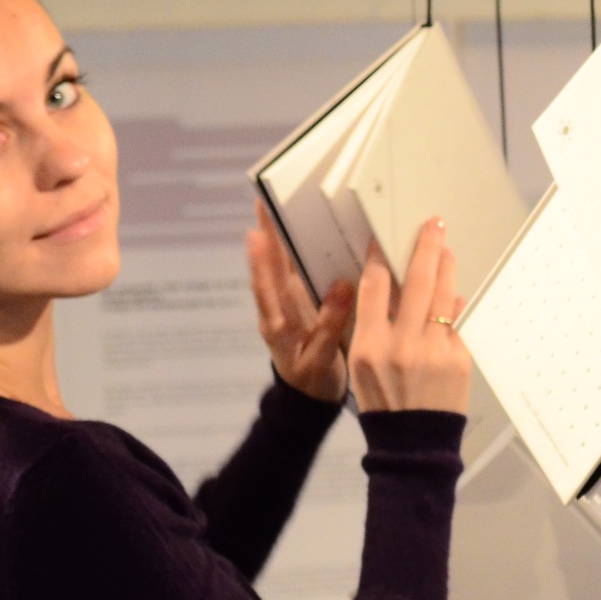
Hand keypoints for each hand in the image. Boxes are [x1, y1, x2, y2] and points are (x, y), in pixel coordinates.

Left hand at [247, 202, 354, 401]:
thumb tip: (342, 286)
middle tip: (262, 200)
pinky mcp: (291, 307)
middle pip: (266, 268)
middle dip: (264, 234)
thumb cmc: (313, 381)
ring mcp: (281, 308)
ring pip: (274, 268)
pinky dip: (283, 253)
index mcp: (279, 325)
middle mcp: (275, 311)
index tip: (258, 229)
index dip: (262, 258)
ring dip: (272, 238)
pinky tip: (288, 235)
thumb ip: (330, 325)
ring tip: (269, 207)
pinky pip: (285, 276)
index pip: (267, 286)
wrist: (307, 399)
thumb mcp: (323, 360)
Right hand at [350, 217, 470, 415]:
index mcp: (368, 345)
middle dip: (426, 248)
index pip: (375, 287)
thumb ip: (374, 327)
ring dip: (447, 268)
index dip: (380, 259)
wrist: (413, 443)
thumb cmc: (383, 402)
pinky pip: (458, 323)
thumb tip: (395, 289)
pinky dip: (456, 306)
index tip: (383, 243)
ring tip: (447, 250)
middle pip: (417, 282)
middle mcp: (401, 345)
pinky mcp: (458, 360)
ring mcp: (434, 351)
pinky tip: (455, 295)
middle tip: (433, 225)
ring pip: (444, 297)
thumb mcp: (362, 366)